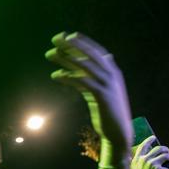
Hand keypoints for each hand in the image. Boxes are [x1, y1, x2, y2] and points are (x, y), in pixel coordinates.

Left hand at [45, 32, 132, 149]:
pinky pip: (83, 82)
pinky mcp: (102, 96)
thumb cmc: (106, 112)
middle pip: (90, 54)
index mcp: (112, 71)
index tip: (67, 36)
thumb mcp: (97, 92)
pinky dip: (69, 76)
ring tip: (50, 53)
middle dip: (72, 44)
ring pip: (85, 66)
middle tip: (56, 38)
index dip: (82, 42)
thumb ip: (87, 79)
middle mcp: (112, 74)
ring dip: (66, 58)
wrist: (119, 133)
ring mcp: (108, 85)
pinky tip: (56, 75)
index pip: (96, 51)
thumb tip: (71, 70)